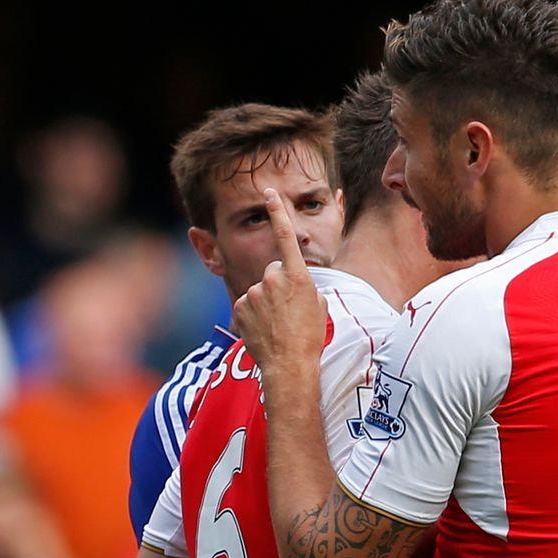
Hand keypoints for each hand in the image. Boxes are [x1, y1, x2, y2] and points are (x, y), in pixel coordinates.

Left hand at [231, 188, 326, 378]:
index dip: (278, 213)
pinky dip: (252, 313)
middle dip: (277, 284)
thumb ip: (305, 286)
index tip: (269, 193)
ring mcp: (254, 292)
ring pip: (259, 289)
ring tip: (276, 323)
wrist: (289, 364)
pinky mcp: (239, 306)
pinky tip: (263, 328)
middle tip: (286, 309)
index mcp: (298, 276)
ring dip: (265, 301)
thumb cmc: (309, 336)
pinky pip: (246, 303)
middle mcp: (273, 279)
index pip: (286, 237)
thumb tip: (296, 282)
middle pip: (272, 270)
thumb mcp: (318, 305)